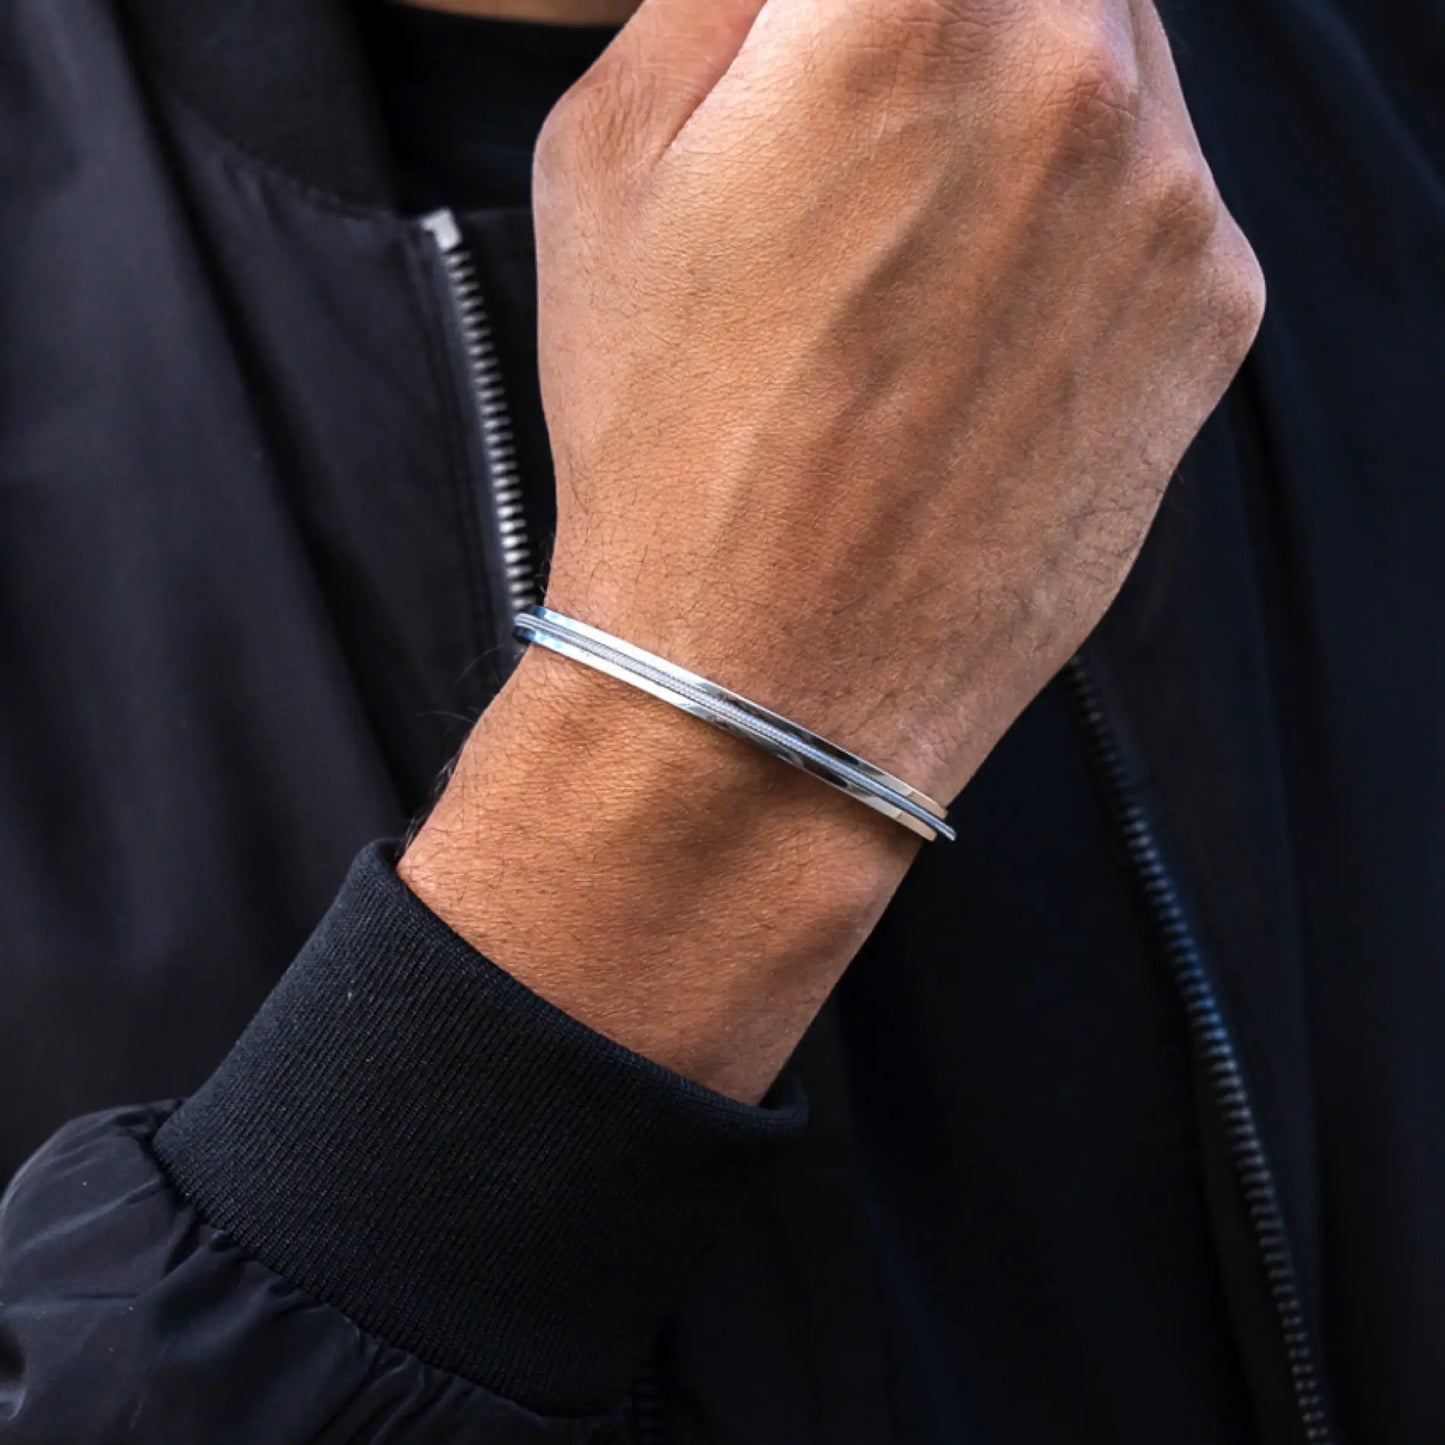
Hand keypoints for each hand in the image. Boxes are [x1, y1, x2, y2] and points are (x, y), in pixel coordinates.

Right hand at [403, 0, 1263, 1100]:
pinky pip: (1155, 186)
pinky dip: (1080, 214)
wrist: (771, 680)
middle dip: (942, 24)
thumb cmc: (675, 451)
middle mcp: (1070, 74)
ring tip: (914, 242)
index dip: (850, 12)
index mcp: (902, 3)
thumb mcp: (608, 155)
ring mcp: (1165, 197)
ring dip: (1020, 99)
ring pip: (1109, 54)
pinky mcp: (1209, 310)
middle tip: (868, 123)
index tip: (830, 50)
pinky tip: (979, 322)